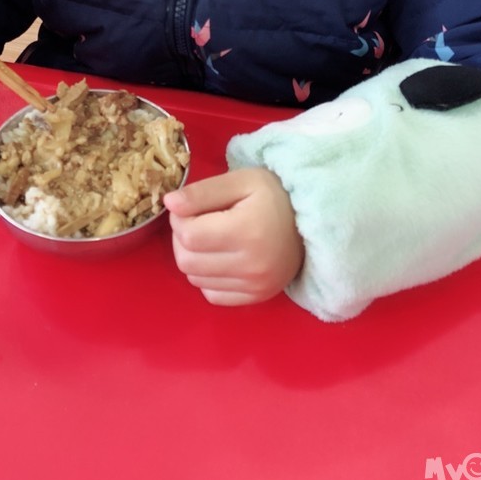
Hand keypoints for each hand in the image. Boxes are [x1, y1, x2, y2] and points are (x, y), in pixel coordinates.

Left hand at [164, 167, 304, 305]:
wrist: (311, 221)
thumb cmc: (274, 195)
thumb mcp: (241, 180)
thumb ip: (203, 192)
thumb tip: (169, 203)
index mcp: (247, 231)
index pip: (188, 235)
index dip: (180, 219)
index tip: (191, 208)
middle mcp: (251, 266)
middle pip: (186, 260)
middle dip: (182, 239)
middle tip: (198, 222)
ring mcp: (255, 286)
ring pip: (194, 278)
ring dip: (193, 257)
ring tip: (211, 238)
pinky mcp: (256, 298)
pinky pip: (211, 294)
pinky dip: (207, 277)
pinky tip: (221, 258)